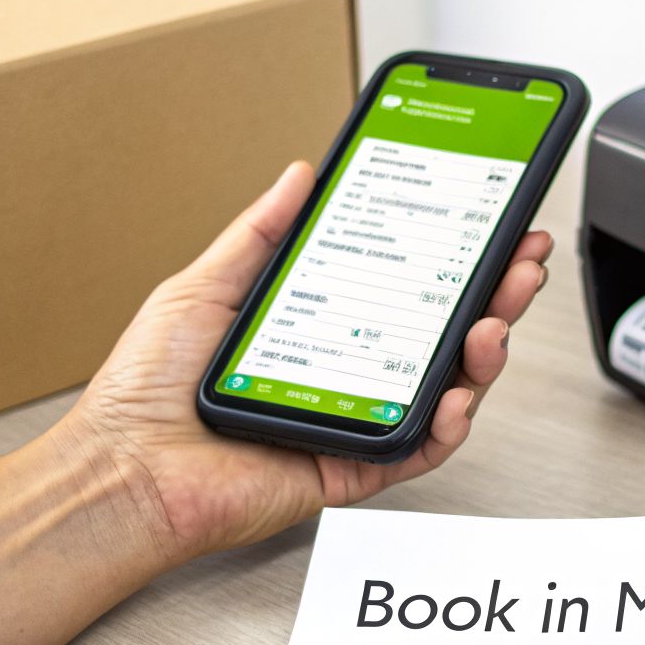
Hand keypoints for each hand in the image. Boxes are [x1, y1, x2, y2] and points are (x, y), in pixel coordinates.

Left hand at [58, 159, 552, 564]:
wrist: (122, 469)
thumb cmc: (146, 390)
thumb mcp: (205, 284)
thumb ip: (262, 233)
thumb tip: (300, 174)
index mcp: (320, 327)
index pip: (403, 286)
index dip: (452, 256)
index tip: (487, 221)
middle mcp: (347, 372)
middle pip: (441, 333)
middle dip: (494, 294)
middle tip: (522, 261)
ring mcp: (356, 420)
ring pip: (446, 388)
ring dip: (485, 353)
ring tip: (498, 320)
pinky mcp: (353, 467)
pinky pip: (418, 448)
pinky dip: (448, 423)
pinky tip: (458, 393)